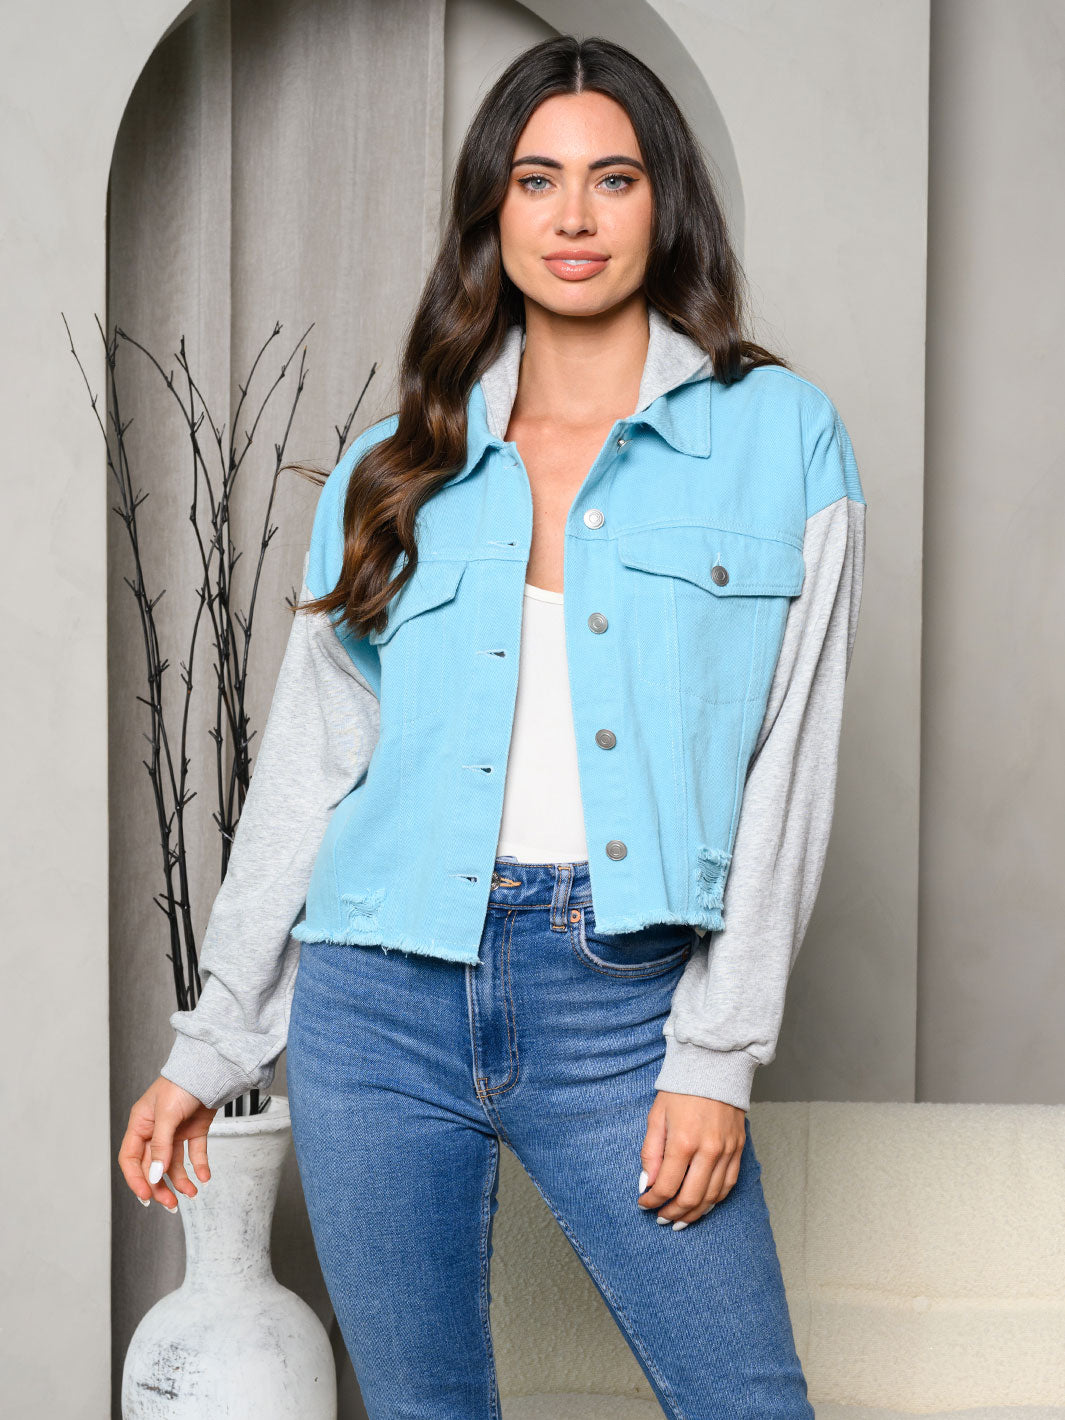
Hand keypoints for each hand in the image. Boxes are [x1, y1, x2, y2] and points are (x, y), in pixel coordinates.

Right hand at [118, 1076, 217, 1210]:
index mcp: (140, 1124)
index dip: (136, 1179)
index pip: (131, 1159)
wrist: (211, 1068)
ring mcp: (175, 1131)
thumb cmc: (182, 1083)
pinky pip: (194, 1153)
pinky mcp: (194, 1130)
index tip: (147, 1196)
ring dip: (181, 1180)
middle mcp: (155, 1130)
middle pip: (153, 1166)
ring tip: (192, 1193)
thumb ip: (161, 1146)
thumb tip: (155, 1174)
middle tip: (171, 1203)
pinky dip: (199, 1166)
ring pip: (173, 1164)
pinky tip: (204, 1177)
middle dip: (160, 1186)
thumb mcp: (167, 1115)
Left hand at [637, 1091, 745, 1227]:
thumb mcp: (657, 1116)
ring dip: (695, 1213)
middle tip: (661, 1219)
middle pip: (691, 1198)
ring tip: (680, 1220)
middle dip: (673, 1213)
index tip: (643, 1204)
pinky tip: (703, 1205)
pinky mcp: (738, 1149)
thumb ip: (650, 1152)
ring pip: (712, 1197)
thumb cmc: (681, 1090)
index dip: (652, 1201)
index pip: (666, 1186)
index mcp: (683, 1141)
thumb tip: (648, 1183)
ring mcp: (726, 1151)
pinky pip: (729, 1185)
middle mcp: (708, 1150)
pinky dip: (715, 1200)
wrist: (714, 1066)